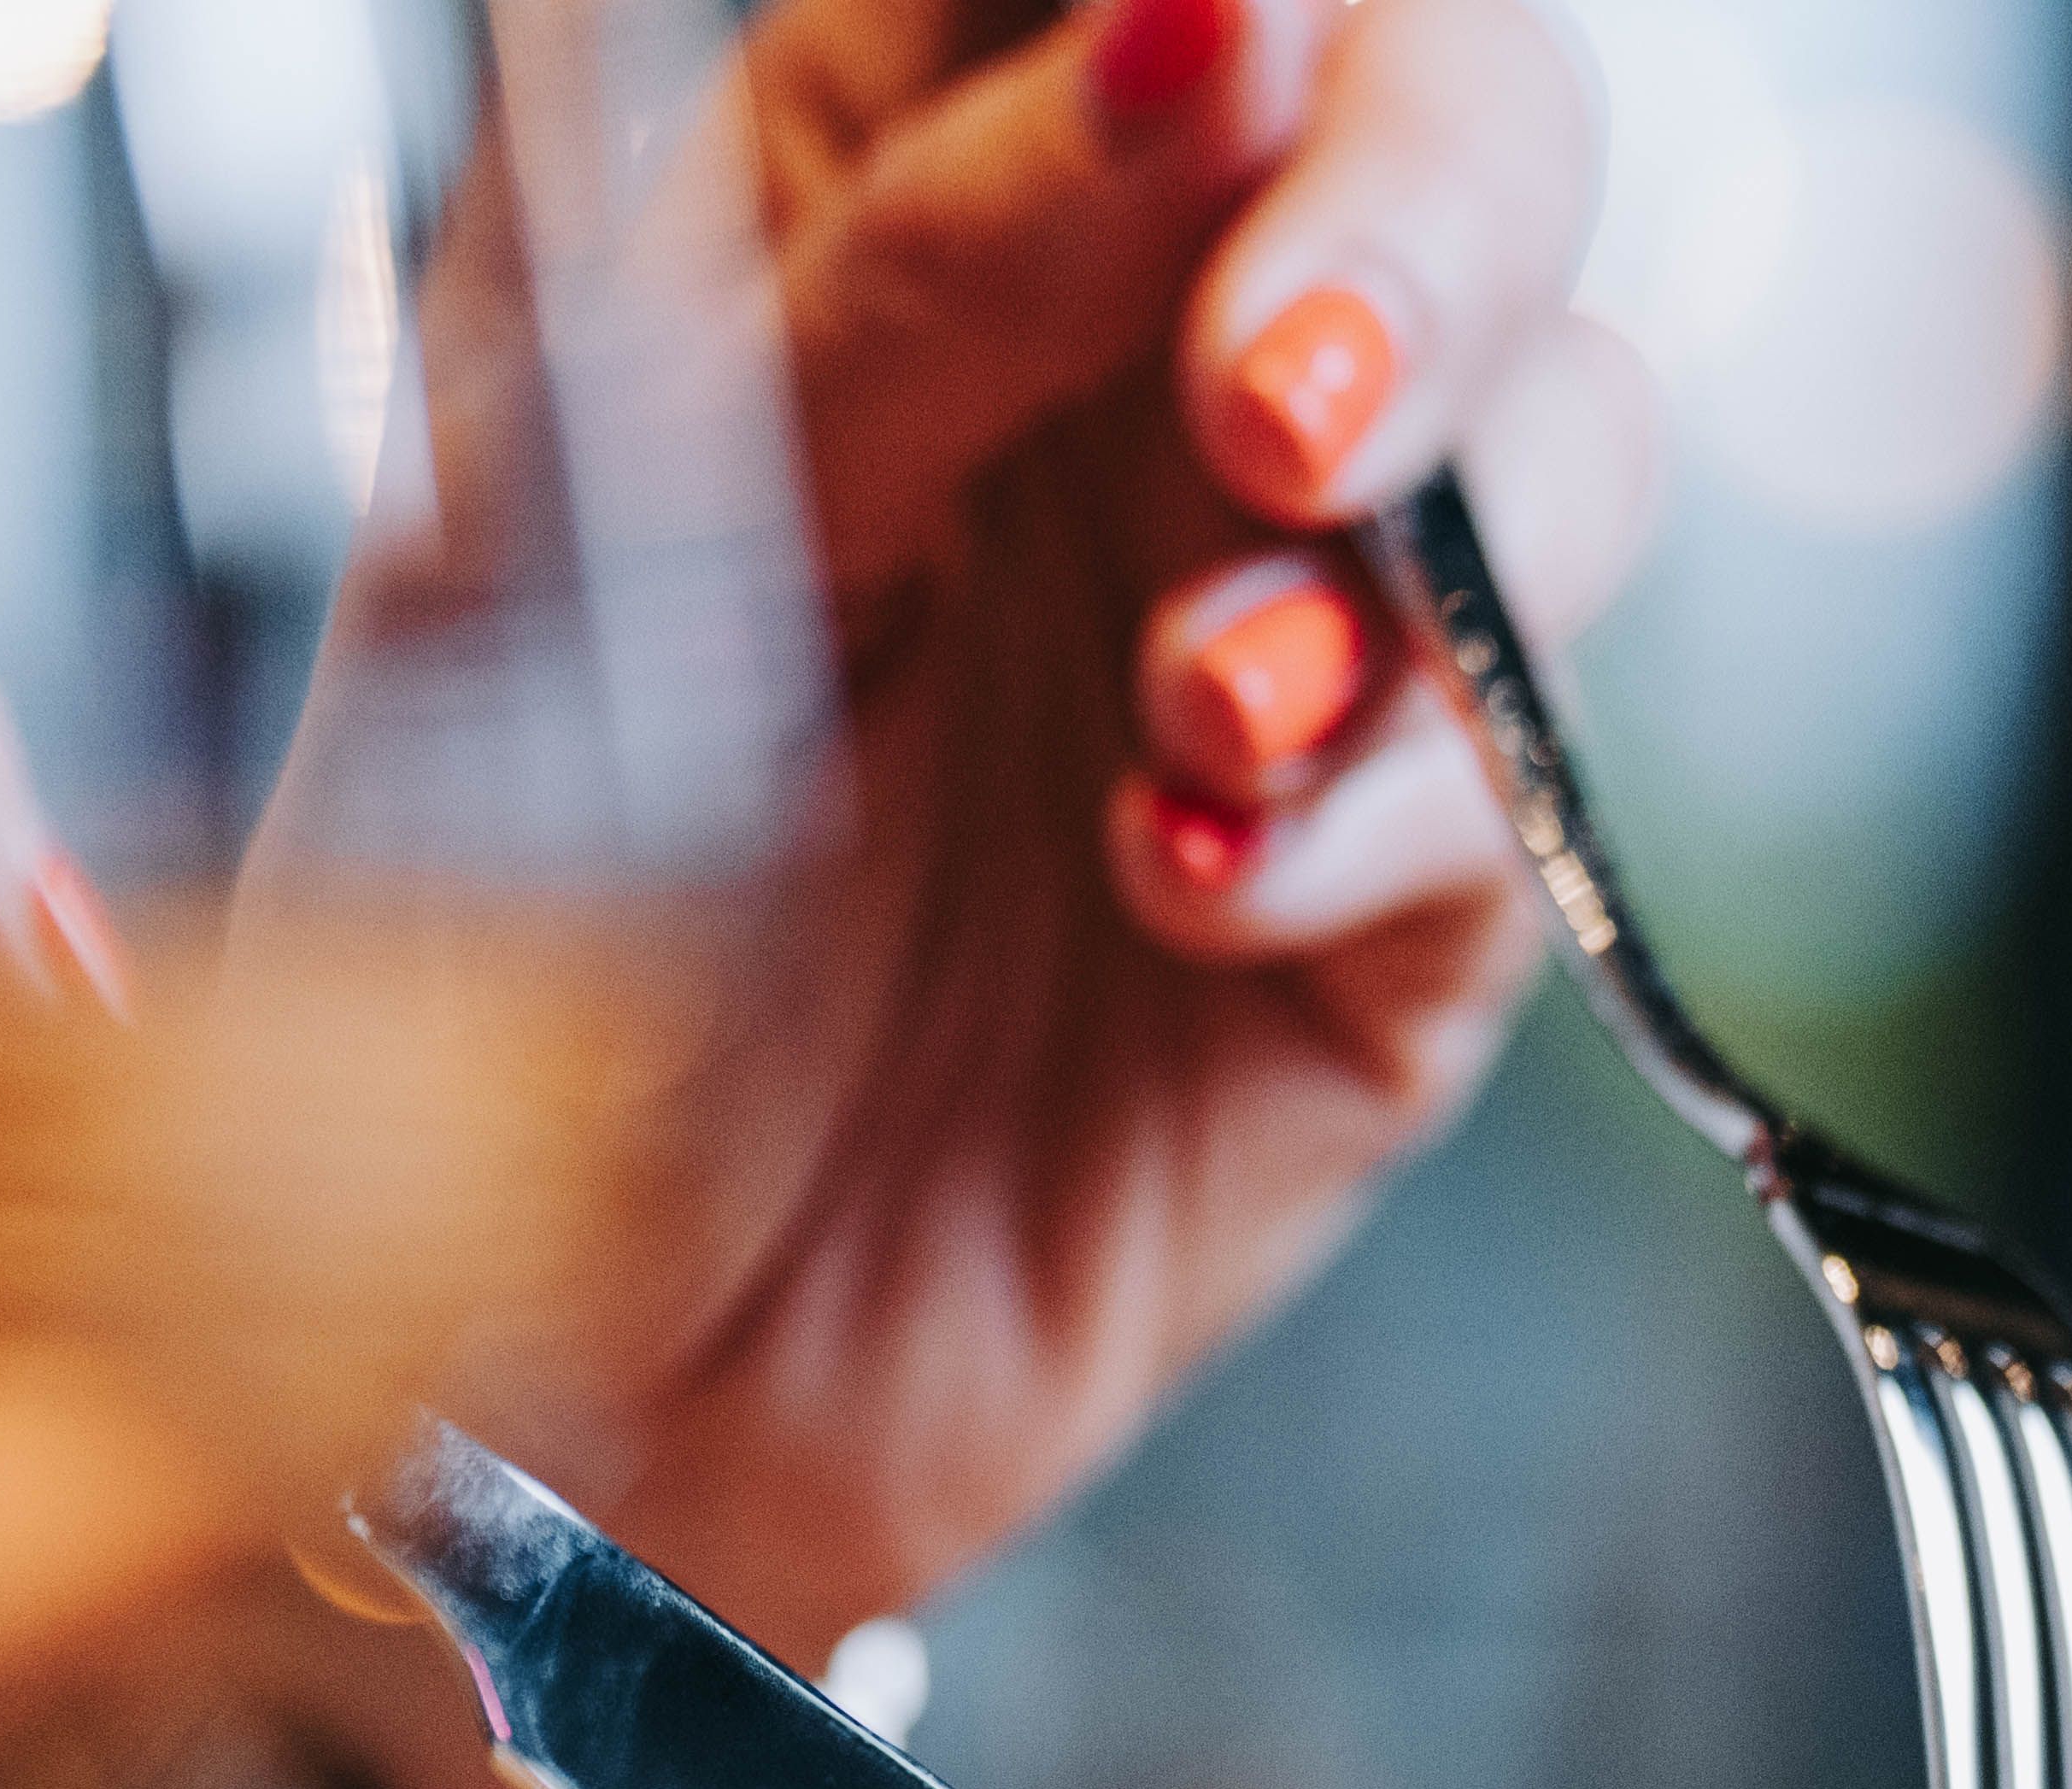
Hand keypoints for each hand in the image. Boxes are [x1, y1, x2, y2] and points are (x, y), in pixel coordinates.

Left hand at [320, 0, 1661, 1673]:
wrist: (551, 1372)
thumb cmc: (501, 928)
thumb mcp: (604, 523)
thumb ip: (919, 266)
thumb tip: (1203, 27)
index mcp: (908, 182)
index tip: (1218, 36)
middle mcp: (1140, 365)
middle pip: (1461, 110)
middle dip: (1425, 205)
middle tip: (1279, 390)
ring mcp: (1295, 622)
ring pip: (1570, 420)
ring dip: (1408, 546)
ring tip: (1192, 706)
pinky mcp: (1400, 896)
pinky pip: (1518, 780)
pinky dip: (1370, 817)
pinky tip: (1171, 880)